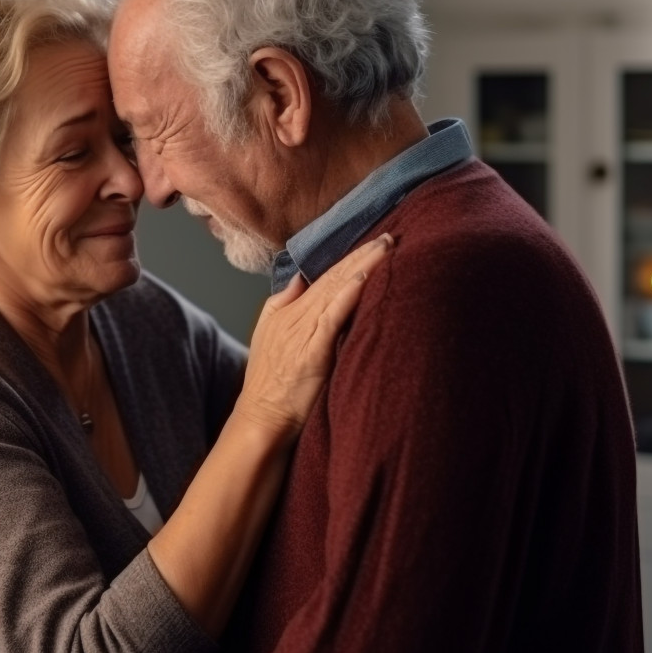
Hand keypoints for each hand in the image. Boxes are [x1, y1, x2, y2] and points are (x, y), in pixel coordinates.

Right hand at [237, 233, 393, 433]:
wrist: (262, 417)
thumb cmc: (269, 384)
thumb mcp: (268, 333)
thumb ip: (283, 302)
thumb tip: (300, 276)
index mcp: (288, 310)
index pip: (324, 276)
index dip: (349, 257)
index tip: (374, 242)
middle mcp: (296, 315)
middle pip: (333, 276)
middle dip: (362, 253)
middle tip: (390, 235)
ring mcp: (304, 331)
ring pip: (336, 289)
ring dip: (362, 266)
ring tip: (386, 247)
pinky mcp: (313, 350)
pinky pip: (333, 315)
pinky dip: (348, 294)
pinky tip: (364, 278)